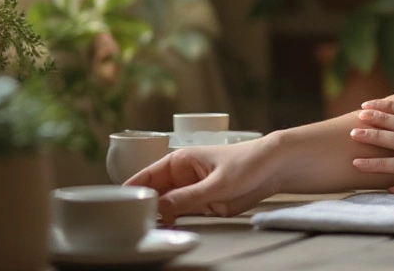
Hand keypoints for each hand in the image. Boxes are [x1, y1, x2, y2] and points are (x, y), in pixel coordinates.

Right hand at [125, 139, 277, 224]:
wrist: (275, 167)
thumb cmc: (248, 162)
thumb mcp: (217, 183)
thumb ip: (189, 197)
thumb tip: (160, 208)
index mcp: (179, 161)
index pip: (146, 176)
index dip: (131, 191)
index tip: (118, 205)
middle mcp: (181, 176)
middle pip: (154, 195)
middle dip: (143, 209)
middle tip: (131, 225)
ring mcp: (191, 191)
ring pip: (166, 207)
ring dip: (157, 218)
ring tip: (145, 231)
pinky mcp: (203, 204)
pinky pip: (182, 214)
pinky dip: (173, 222)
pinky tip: (167, 231)